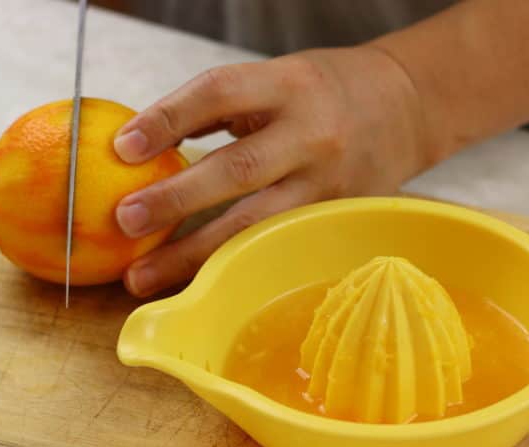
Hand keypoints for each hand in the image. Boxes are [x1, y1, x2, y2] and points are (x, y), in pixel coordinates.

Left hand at [112, 45, 430, 296]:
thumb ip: (220, 108)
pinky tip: (191, 284)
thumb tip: (146, 143)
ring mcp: (326, 185)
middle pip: (237, 169)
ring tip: (141, 277)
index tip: (122, 147)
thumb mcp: (276, 78)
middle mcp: (311, 135)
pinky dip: (226, 267)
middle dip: (175, 199)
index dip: (167, 119)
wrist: (406, 107)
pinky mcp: (332, 221)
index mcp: (289, 86)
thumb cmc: (325, 91)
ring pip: (254, 227)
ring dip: (191, 255)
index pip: (219, 94)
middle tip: (125, 221)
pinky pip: (271, 248)